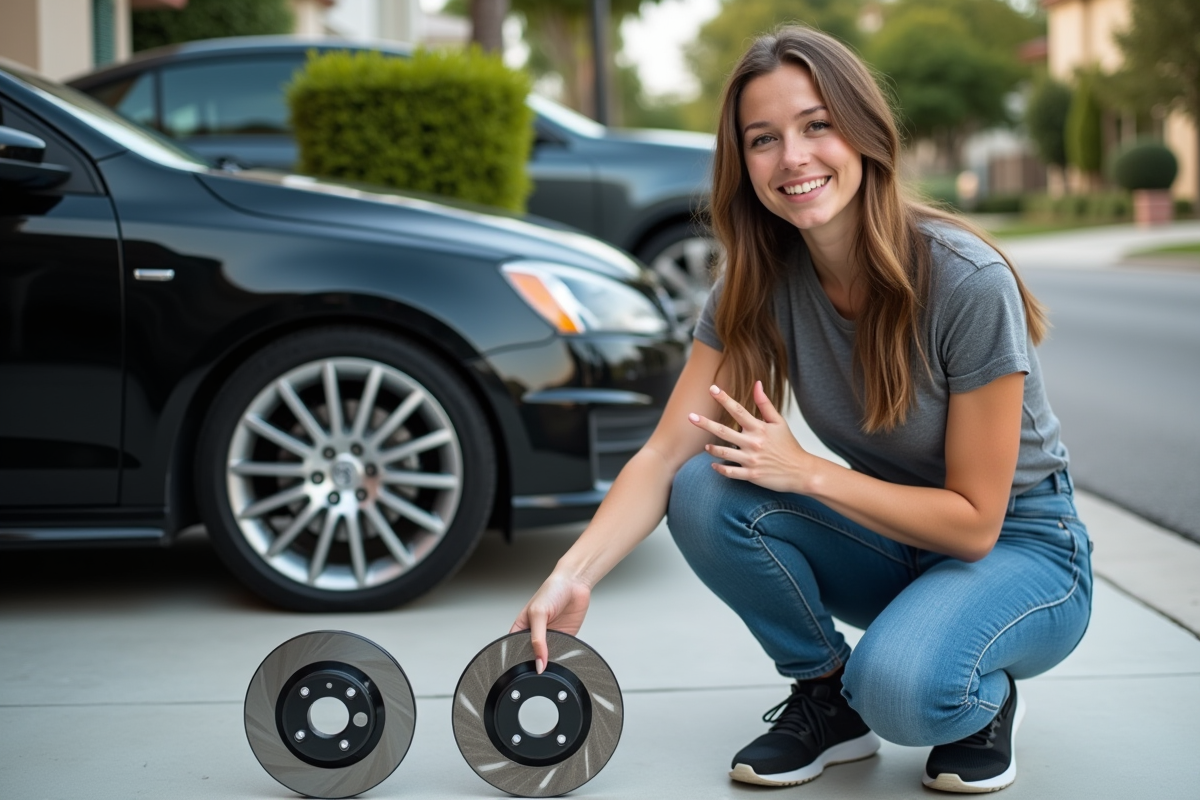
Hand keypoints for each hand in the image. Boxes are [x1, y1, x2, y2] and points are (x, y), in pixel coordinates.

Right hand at [510, 570, 591, 672]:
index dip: (517, 659)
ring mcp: (551, 638)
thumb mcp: (538, 613)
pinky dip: (563, 657)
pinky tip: (562, 657)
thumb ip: (537, 639)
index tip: (523, 669)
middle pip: (531, 656)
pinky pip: (562, 653)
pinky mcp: (565, 639)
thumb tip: (538, 662)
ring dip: (550, 662)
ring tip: (551, 662)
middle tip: (538, 667)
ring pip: (547, 658)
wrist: (575, 583)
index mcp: (522, 628)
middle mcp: (535, 635)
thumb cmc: (552, 590)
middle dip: (534, 662)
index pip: (515, 649)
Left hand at [687, 381, 814, 494]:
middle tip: (690, 416)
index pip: (738, 410)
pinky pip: (730, 472)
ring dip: (712, 449)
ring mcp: (751, 460)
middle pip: (723, 430)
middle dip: (705, 423)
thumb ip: (765, 404)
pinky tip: (713, 465)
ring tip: (706, 446)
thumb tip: (756, 384)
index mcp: (760, 428)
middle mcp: (753, 443)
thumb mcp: (779, 422)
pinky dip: (720, 469)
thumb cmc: (789, 445)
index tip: (712, 388)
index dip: (724, 398)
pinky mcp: (751, 475)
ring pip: (723, 453)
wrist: (801, 471)